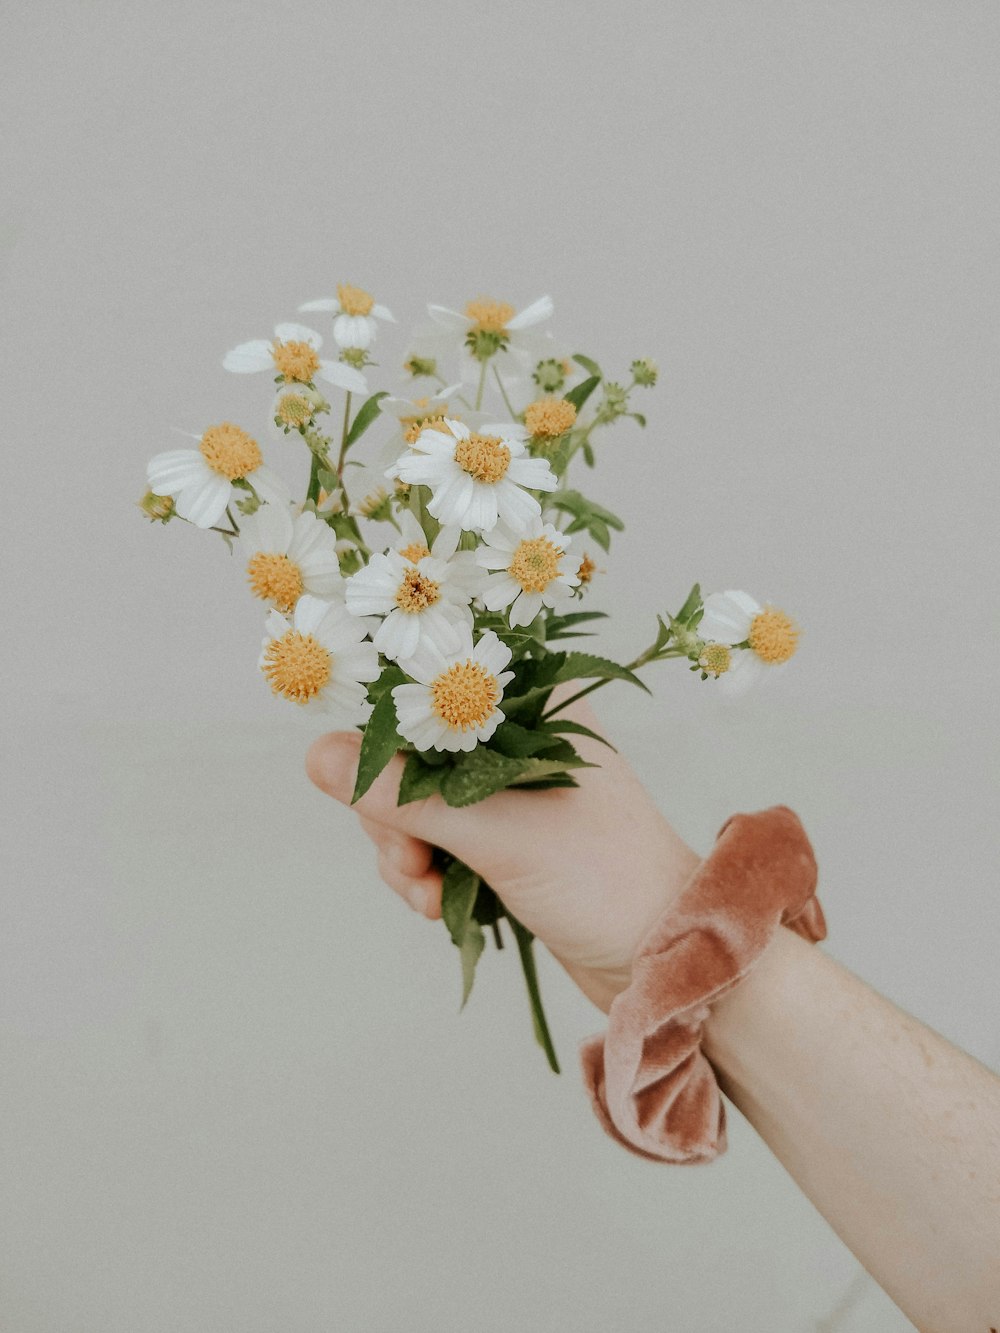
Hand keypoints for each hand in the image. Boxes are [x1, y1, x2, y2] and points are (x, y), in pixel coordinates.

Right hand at [305, 700, 700, 1011]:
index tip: (372, 781)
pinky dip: (425, 874)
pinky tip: (438, 905)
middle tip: (410, 859)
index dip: (391, 729)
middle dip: (395, 813)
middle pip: (413, 751)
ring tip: (428, 892)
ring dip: (406, 852)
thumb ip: (406, 794)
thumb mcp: (497, 833)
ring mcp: (511, 792)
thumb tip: (315, 755)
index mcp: (538, 703)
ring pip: (417, 803)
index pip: (437, 686)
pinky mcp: (505, 840)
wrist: (666, 959)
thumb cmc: (604, 879)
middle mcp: (523, 737)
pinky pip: (436, 842)